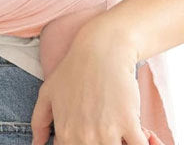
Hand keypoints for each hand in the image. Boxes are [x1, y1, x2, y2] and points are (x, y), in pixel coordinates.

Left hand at [30, 24, 166, 144]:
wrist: (102, 48)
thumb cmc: (74, 68)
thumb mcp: (48, 92)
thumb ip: (39, 121)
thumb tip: (37, 144)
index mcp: (65, 134)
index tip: (95, 136)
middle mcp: (84, 137)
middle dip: (105, 143)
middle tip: (113, 133)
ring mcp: (106, 132)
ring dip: (123, 144)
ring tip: (126, 134)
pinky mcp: (128, 123)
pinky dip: (146, 143)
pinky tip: (145, 136)